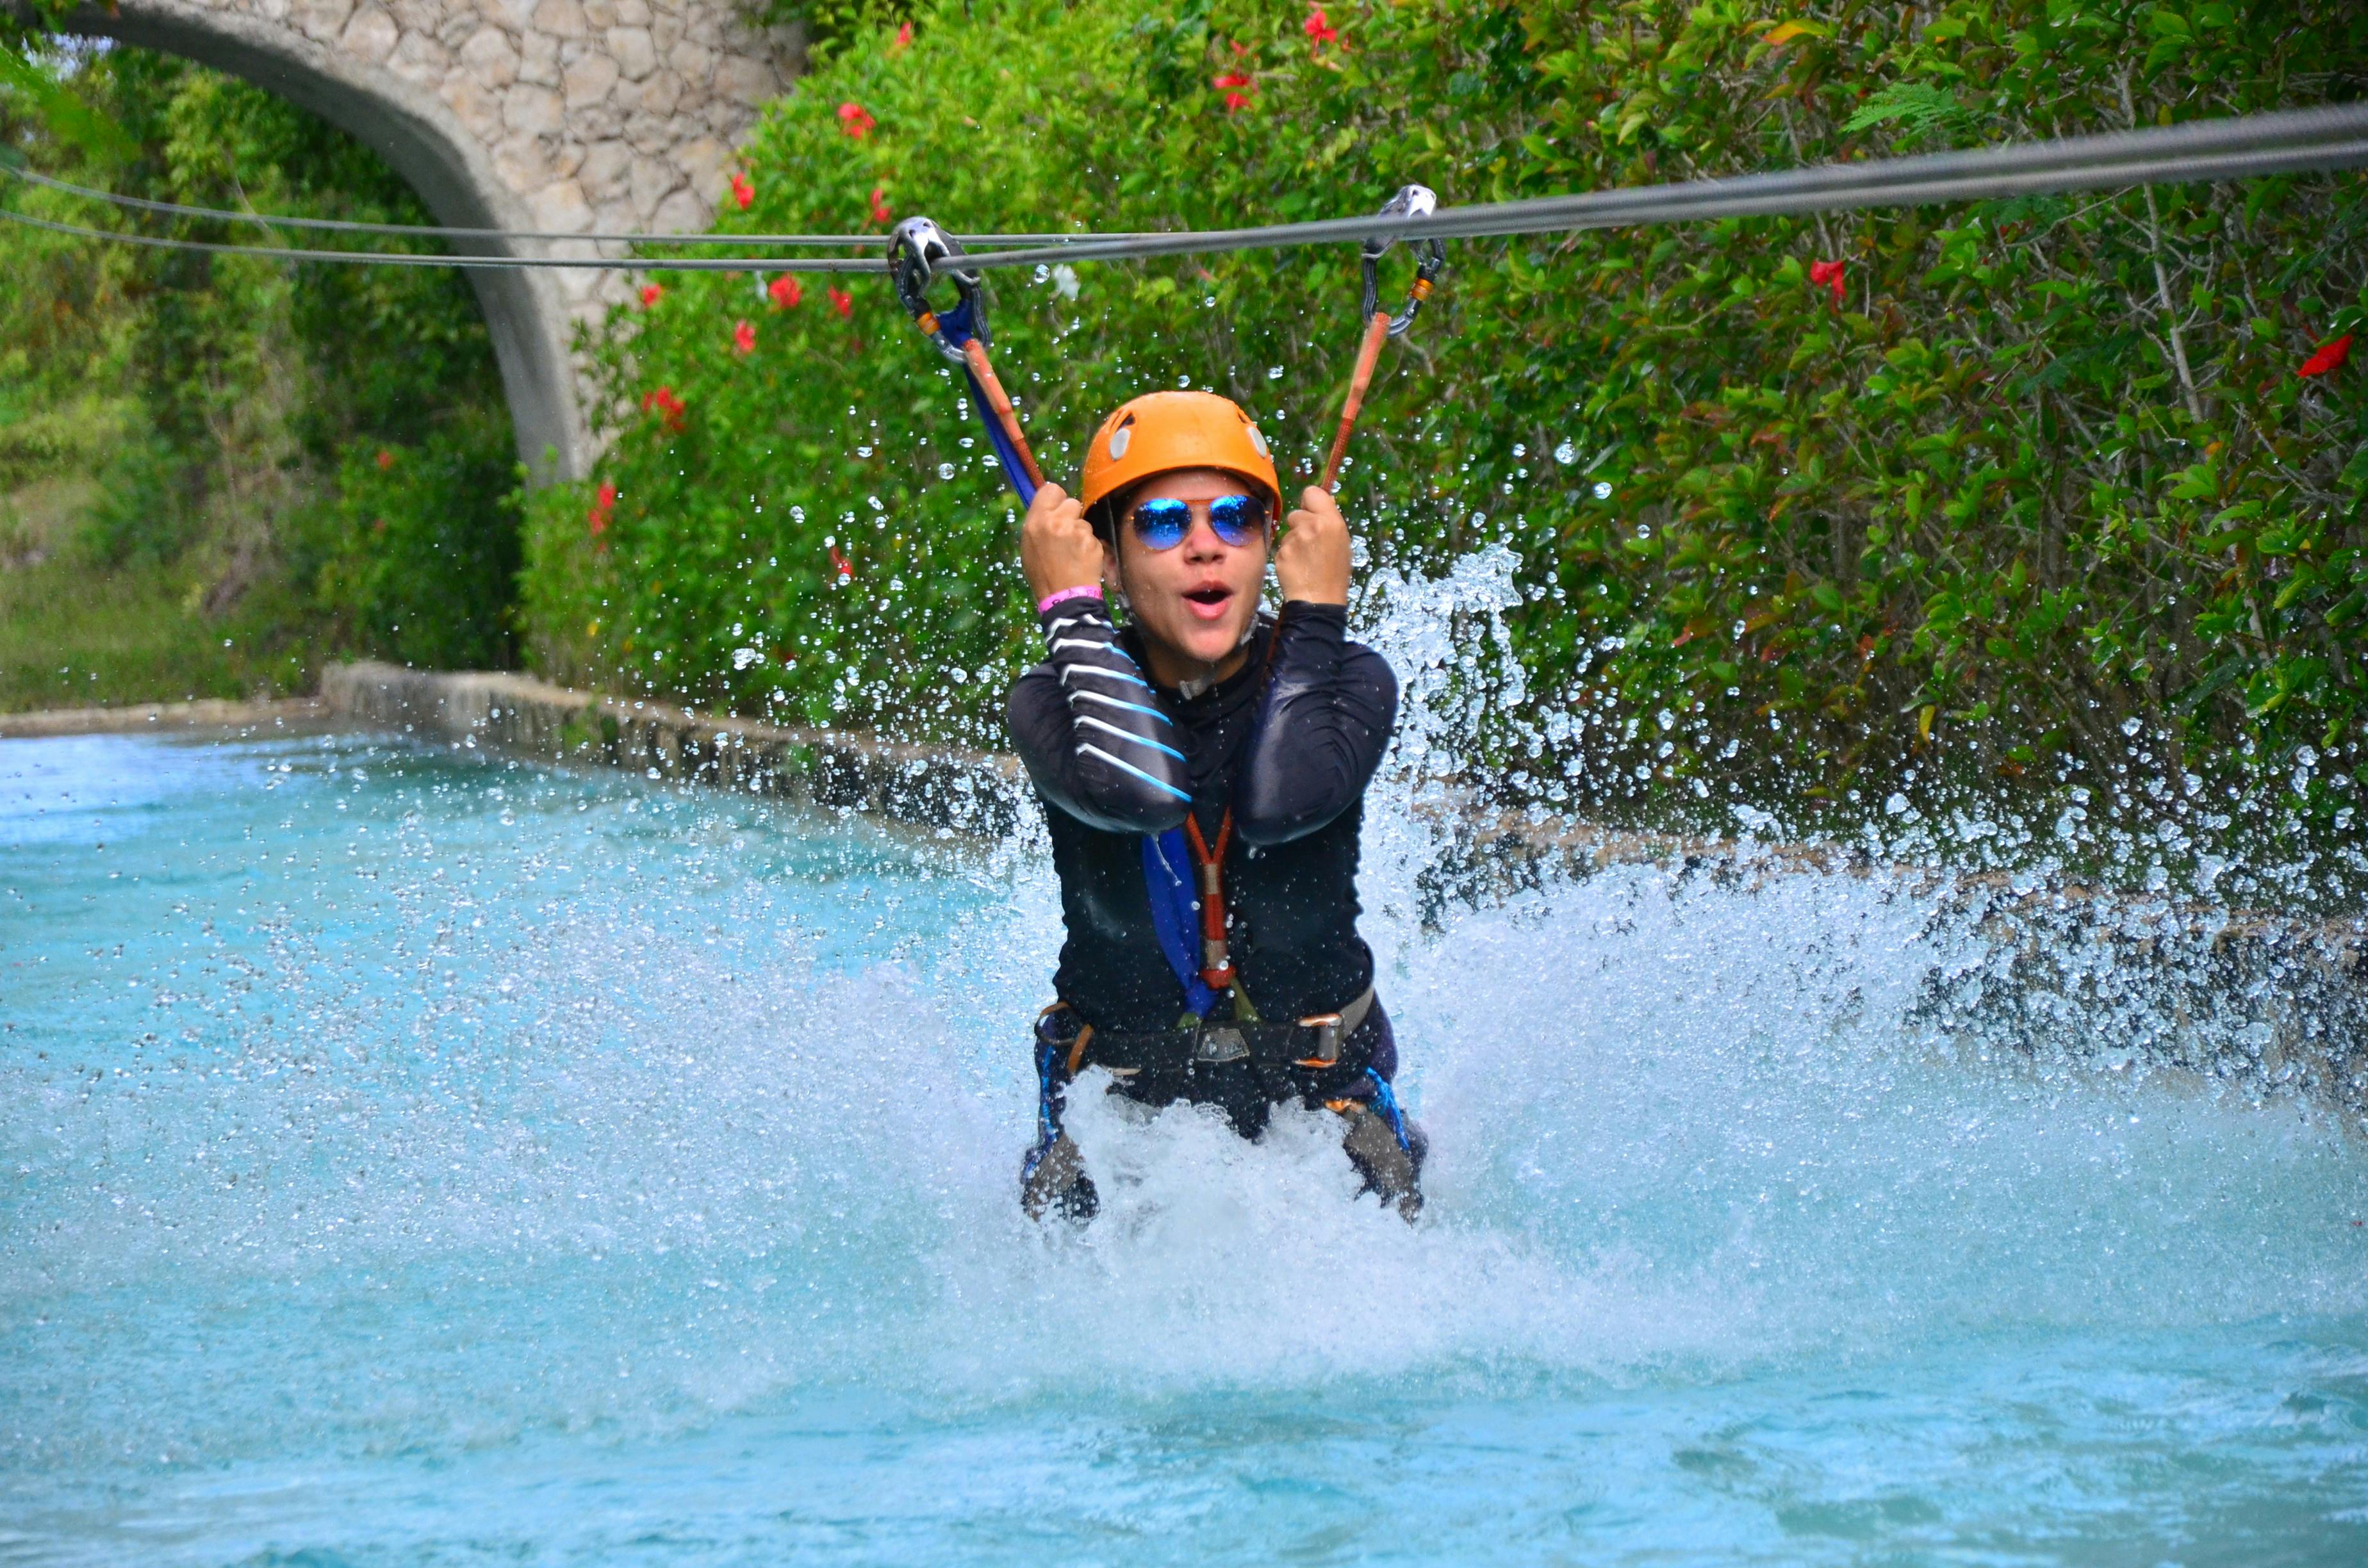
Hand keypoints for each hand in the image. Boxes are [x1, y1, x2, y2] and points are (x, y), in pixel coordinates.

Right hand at [1019, 482, 1104, 603]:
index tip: (1058, 509)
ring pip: (1084, 521)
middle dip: (1072, 516)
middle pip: (1072, 502)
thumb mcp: (1030, 546)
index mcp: (1036, 521)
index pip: (1051, 489)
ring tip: (1073, 553)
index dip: (1057, 499)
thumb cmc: (1042, 574)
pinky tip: (1083, 560)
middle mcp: (1056, 522)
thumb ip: (1039, 523)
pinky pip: (1094, 537)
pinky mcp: (1092, 542)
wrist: (1062, 598)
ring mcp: (1076, 532)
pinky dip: (1090, 547)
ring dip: (1082, 533)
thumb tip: (1049, 507)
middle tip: (1067, 534)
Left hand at [1275, 485, 1350, 605]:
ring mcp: (1294, 540)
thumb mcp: (1342, 543)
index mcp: (1331, 521)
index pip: (1311, 493)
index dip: (1310, 502)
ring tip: (1304, 558)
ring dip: (1293, 541)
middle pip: (1296, 513)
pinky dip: (1286, 555)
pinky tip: (1296, 567)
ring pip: (1287, 531)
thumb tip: (1318, 505)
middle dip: (1300, 524)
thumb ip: (1329, 521)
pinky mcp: (1281, 553)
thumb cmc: (1335, 572)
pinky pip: (1281, 547)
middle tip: (1309, 542)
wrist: (1319, 600)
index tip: (1312, 513)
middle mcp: (1312, 526)